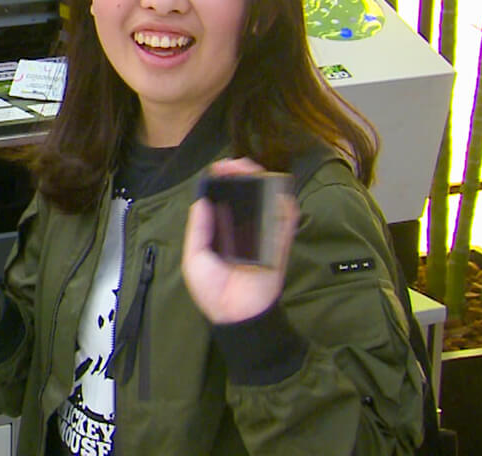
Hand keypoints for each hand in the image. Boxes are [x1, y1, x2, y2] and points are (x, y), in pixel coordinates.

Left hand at [182, 158, 300, 324]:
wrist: (236, 315)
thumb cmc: (212, 290)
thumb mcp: (195, 257)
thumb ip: (199, 228)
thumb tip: (202, 199)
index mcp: (221, 230)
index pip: (224, 198)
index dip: (223, 180)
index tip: (221, 168)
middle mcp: (242, 229)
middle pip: (247, 194)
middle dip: (244, 174)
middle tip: (239, 165)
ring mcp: (263, 236)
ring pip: (268, 202)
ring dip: (264, 183)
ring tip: (254, 172)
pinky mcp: (279, 246)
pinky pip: (286, 223)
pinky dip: (285, 205)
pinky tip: (276, 191)